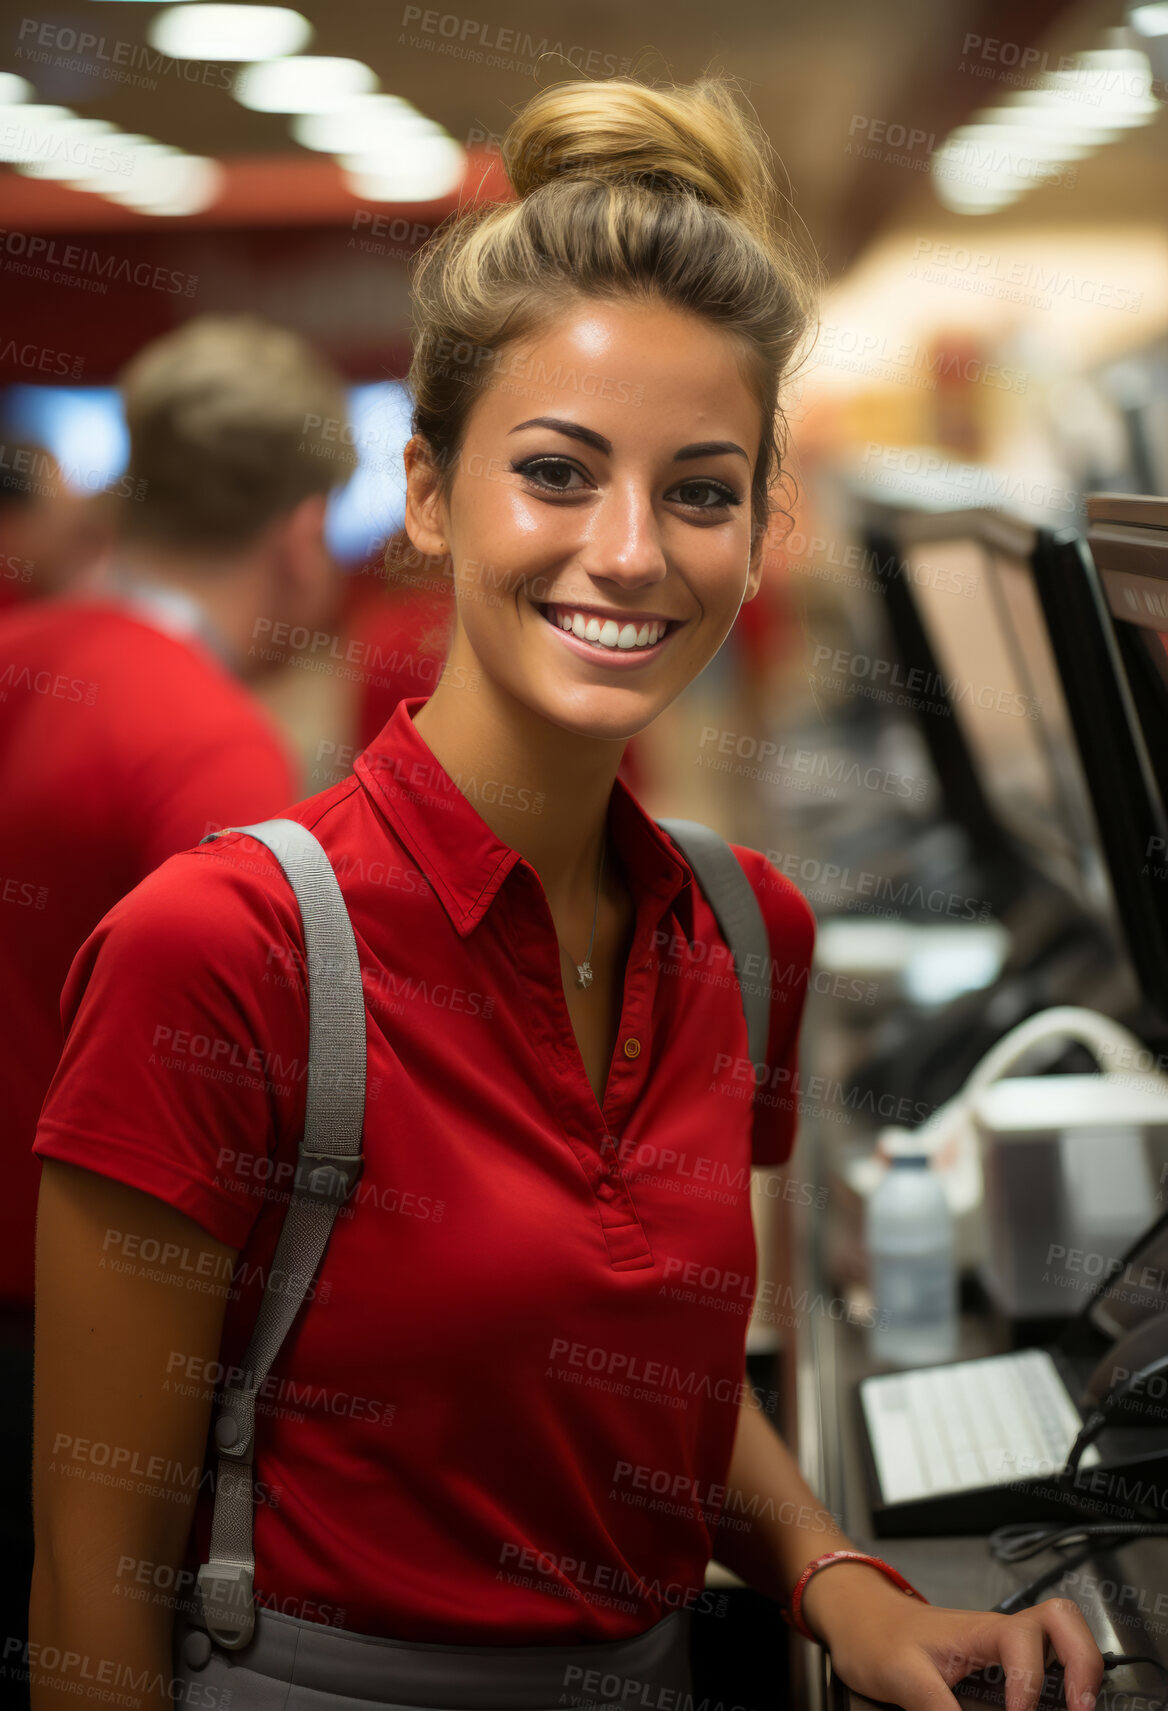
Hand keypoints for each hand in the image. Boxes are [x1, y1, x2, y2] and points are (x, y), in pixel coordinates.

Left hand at [800, 1562, 1103, 1710]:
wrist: (856, 1616)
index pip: (1025, 1640)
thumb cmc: (874, 1636)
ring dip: (1079, 1669)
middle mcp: (998, 1634)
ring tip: (1079, 1709)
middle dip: (1083, 1662)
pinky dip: (1058, 1683)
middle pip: (1061, 1620)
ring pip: (1058, 1637)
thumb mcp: (903, 1678)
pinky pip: (1040, 1665)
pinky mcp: (996, 1666)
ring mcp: (1000, 1648)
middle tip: (1082, 1707)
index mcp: (979, 1629)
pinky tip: (1053, 1709)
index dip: (1030, 1681)